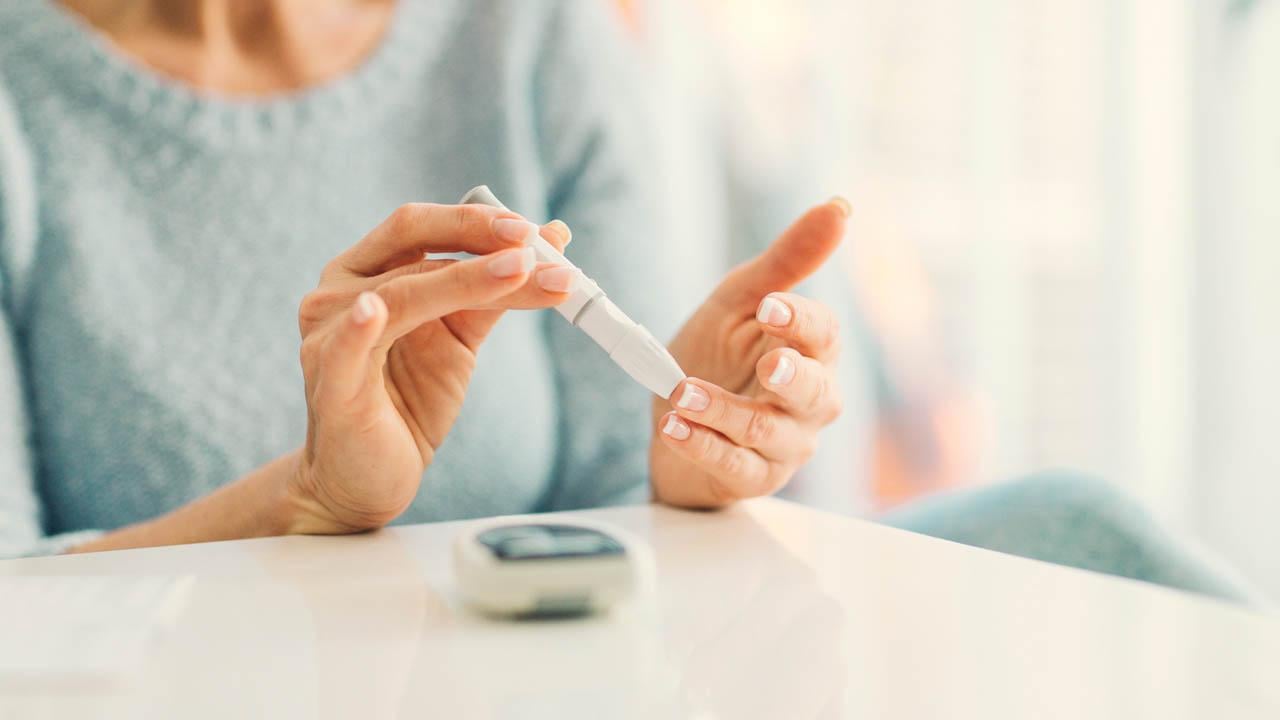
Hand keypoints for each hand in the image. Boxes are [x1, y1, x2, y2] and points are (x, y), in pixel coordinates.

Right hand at [288, 203, 572, 532]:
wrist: (368, 479)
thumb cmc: (408, 400)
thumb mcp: (459, 338)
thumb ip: (497, 292)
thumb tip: (554, 241)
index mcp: (366, 271)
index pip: (419, 226)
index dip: (474, 220)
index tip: (532, 230)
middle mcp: (338, 293)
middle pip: (411, 246)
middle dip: (475, 238)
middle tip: (530, 245)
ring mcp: (327, 335)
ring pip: (402, 294)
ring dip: (467, 280)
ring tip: (521, 273)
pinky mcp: (330, 383)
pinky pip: (346, 348)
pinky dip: (360, 326)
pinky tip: (375, 311)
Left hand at [651, 200, 848, 507]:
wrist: (676, 419)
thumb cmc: (719, 355)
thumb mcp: (742, 301)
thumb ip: (787, 261)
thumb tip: (840, 206)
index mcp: (812, 352)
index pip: (824, 336)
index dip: (801, 321)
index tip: (770, 306)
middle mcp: (809, 402)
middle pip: (818, 393)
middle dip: (793, 378)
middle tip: (768, 364)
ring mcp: (784, 445)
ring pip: (768, 432)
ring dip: (725, 412)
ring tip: (683, 392)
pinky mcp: (750, 476)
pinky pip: (732, 464)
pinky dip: (701, 446)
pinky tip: (673, 428)